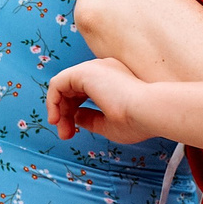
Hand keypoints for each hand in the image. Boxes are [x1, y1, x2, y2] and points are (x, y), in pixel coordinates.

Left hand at [46, 58, 163, 145]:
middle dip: (65, 114)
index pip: (84, 93)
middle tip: (66, 134)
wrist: (149, 111)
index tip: (72, 133)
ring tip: (60, 128)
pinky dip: (52, 101)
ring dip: (58, 109)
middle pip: (72, 89)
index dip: (74, 114)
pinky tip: (56, 118)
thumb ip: (90, 119)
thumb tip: (74, 117)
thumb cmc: (138, 120)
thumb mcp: (109, 124)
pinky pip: (57, 83)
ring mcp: (94, 68)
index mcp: (114, 79)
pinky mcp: (84, 72)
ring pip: (63, 86)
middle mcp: (104, 70)